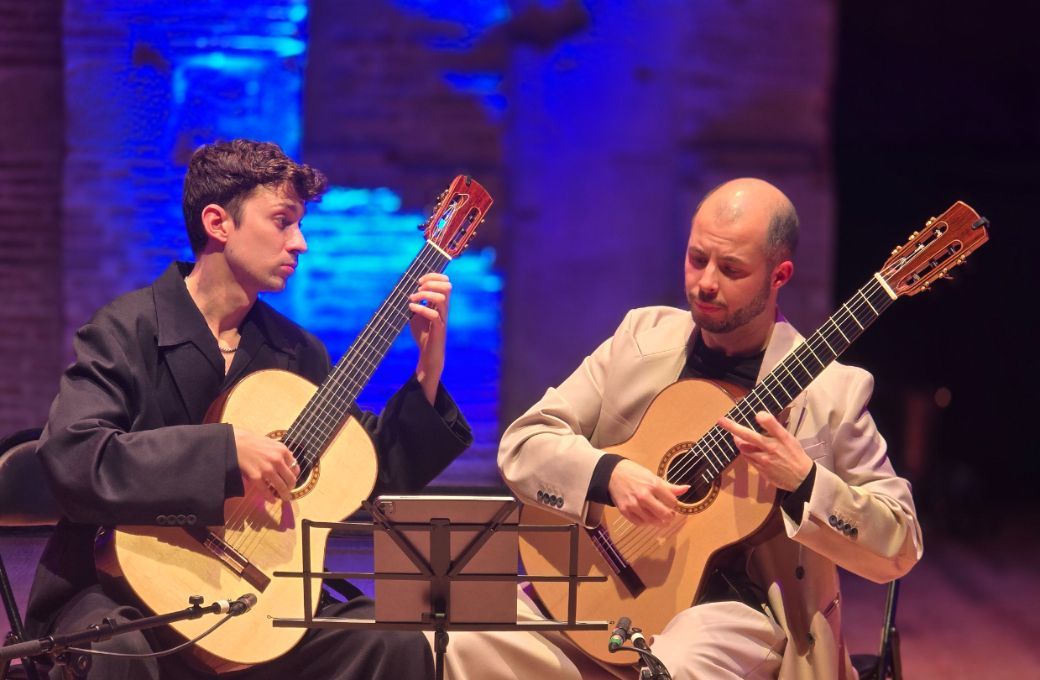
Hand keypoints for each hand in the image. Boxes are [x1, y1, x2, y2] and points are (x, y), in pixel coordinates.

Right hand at [233, 427, 298, 502]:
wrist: (236, 443)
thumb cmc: (253, 442)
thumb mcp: (272, 443)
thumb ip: (281, 452)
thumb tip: (290, 462)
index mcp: (282, 451)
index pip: (295, 467)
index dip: (294, 475)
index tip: (292, 479)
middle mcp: (277, 460)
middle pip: (290, 478)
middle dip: (291, 486)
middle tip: (289, 490)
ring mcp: (267, 469)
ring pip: (280, 486)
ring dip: (284, 494)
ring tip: (285, 497)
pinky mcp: (256, 477)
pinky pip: (265, 490)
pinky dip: (270, 497)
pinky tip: (272, 500)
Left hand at [408, 273, 451, 404]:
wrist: (428, 353)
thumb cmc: (422, 333)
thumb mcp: (415, 313)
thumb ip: (414, 301)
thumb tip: (404, 288)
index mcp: (440, 303)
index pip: (445, 282)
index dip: (433, 276)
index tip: (419, 280)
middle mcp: (444, 308)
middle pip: (447, 287)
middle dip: (431, 282)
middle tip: (417, 288)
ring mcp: (443, 318)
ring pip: (442, 298)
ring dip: (425, 295)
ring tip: (412, 299)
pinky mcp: (439, 329)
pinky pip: (434, 315)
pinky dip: (421, 308)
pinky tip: (411, 308)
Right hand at [608, 459, 689, 526]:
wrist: (612, 474)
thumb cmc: (634, 473)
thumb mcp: (653, 476)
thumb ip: (670, 486)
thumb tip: (687, 488)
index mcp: (653, 485)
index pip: (672, 501)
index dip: (675, 505)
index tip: (673, 505)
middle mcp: (644, 496)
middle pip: (664, 514)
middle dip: (670, 517)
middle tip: (670, 515)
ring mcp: (634, 505)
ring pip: (653, 521)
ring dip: (659, 521)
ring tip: (660, 518)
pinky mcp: (625, 511)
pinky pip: (639, 523)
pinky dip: (645, 522)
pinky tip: (647, 517)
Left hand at [717, 411, 812, 490]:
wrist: (801, 478)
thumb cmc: (795, 455)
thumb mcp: (789, 438)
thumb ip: (774, 428)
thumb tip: (760, 416)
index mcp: (782, 438)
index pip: (772, 424)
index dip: (764, 418)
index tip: (758, 414)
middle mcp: (771, 448)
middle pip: (749, 435)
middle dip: (733, 427)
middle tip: (721, 421)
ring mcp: (765, 460)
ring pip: (744, 448)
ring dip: (738, 441)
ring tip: (736, 436)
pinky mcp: (761, 469)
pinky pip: (748, 458)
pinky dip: (744, 451)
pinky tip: (746, 448)